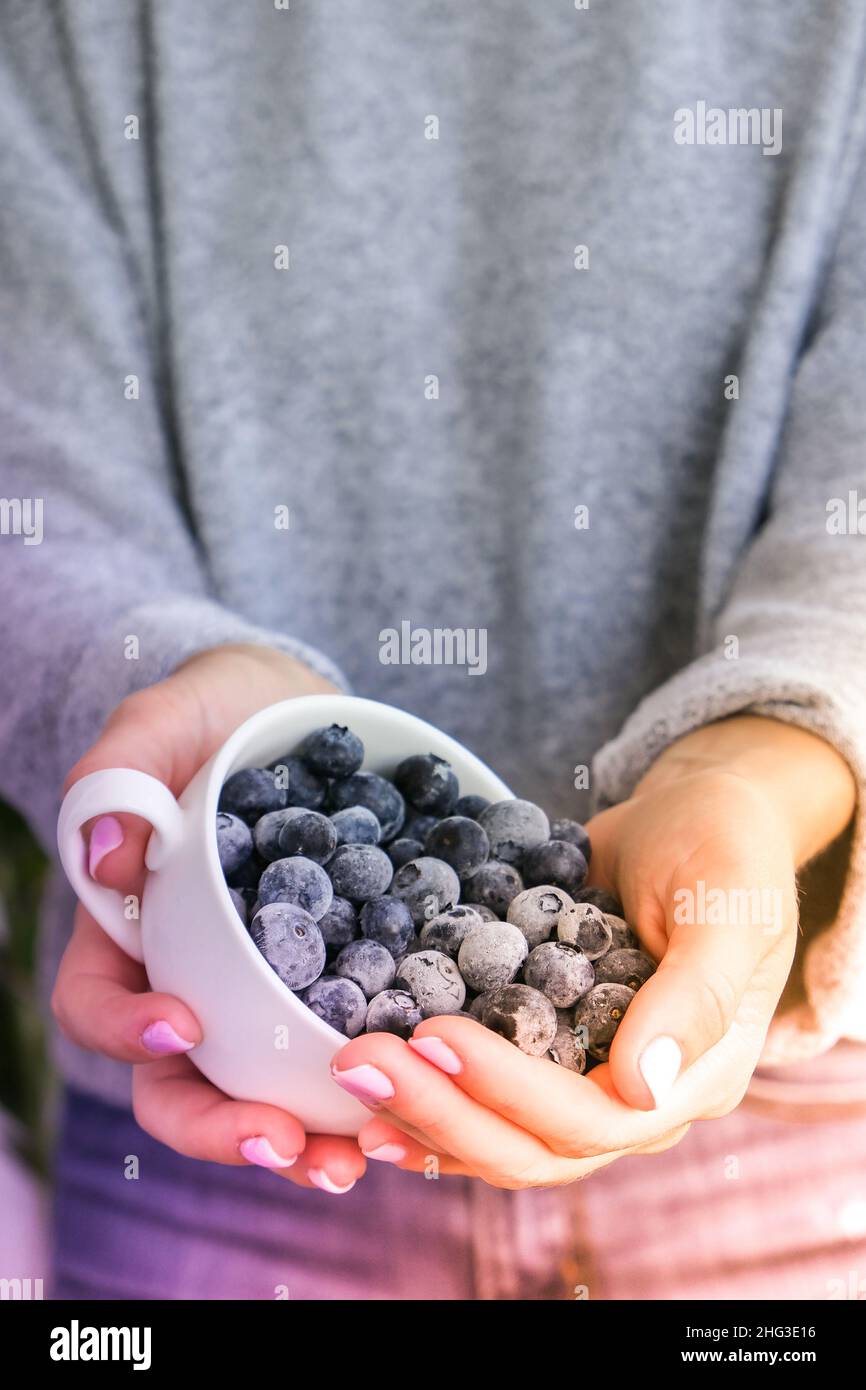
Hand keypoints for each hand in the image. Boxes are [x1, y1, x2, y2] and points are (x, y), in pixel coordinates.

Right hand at [53, 644, 366, 1194]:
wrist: (299, 712)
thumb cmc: (216, 712)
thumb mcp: (165, 720)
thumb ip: (120, 773)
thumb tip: (105, 857)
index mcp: (129, 928)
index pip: (97, 1002)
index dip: (127, 1029)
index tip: (183, 1024)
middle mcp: (189, 977)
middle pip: (180, 1082)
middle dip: (223, 1126)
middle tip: (284, 1144)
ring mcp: (263, 990)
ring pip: (264, 1089)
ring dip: (305, 1138)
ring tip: (360, 1161)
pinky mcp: (337, 984)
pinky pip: (343, 1049)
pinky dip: (375, 1087)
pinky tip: (419, 1109)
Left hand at [330, 717, 854, 1188]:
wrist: (697, 812)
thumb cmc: (726, 847)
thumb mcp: (728, 906)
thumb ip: (696, 996)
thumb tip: (639, 1088)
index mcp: (695, 1078)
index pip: (592, 1117)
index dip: (507, 1088)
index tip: (433, 1034)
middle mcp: (638, 1098)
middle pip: (532, 1145)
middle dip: (442, 1110)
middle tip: (359, 1061)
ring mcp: (588, 1076)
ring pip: (500, 1132)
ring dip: (423, 1109)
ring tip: (350, 1074)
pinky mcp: (547, 1046)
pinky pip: (486, 1096)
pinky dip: (432, 1095)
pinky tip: (370, 1087)